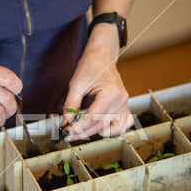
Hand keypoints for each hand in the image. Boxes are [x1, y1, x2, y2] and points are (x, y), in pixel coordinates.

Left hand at [61, 25, 132, 140]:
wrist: (103, 55)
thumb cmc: (91, 65)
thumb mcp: (76, 84)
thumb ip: (71, 106)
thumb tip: (65, 123)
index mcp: (111, 93)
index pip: (92, 118)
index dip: (77, 128)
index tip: (66, 132)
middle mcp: (121, 101)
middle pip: (100, 126)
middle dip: (82, 133)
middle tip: (68, 134)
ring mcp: (125, 105)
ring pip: (111, 129)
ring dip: (95, 133)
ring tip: (81, 130)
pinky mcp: (124, 107)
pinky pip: (121, 126)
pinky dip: (110, 131)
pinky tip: (97, 128)